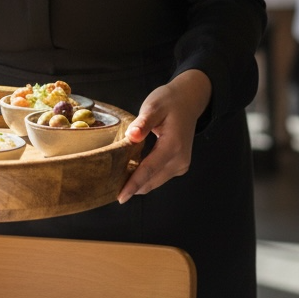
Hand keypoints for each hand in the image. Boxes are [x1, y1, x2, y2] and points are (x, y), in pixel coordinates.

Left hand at [117, 69, 211, 202]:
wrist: (188, 100)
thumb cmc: (169, 101)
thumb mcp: (154, 106)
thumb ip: (143, 122)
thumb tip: (131, 137)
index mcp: (173, 146)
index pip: (149, 170)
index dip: (133, 184)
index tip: (121, 197)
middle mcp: (179, 160)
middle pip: (151, 180)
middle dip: (132, 185)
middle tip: (110, 184)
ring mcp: (181, 164)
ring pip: (155, 181)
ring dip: (138, 182)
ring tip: (117, 178)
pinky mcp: (179, 165)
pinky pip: (159, 176)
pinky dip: (146, 176)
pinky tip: (132, 169)